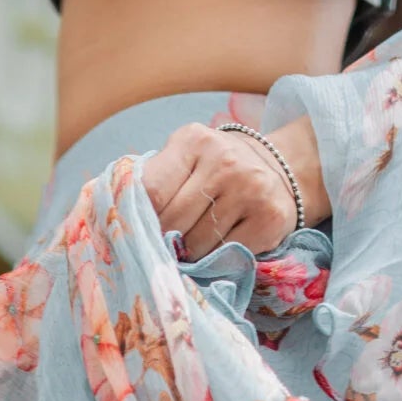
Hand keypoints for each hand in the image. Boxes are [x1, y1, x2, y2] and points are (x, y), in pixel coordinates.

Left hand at [142, 115, 330, 259]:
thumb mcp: (186, 158)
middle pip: (173, 222)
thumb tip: (121, 220)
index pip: (152, 191)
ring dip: (191, 254)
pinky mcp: (269, 218)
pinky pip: (227, 255)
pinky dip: (218, 260)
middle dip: (166, 241)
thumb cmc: (217, 170)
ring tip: (198, 243)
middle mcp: (223, 161)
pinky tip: (221, 247)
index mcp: (193, 141)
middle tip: (170, 244)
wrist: (281, 170)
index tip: (142, 231)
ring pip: (198, 245)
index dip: (142, 219)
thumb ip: (158, 180)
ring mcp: (249, 189)